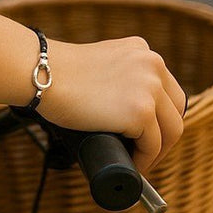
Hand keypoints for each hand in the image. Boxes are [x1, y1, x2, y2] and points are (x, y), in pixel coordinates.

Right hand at [36, 37, 185, 174]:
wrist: (36, 73)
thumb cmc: (55, 73)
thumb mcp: (99, 63)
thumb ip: (118, 74)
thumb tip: (123, 108)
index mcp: (142, 50)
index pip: (167, 90)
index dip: (160, 116)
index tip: (146, 133)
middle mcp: (152, 64)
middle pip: (175, 111)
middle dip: (164, 136)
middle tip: (143, 151)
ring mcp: (149, 87)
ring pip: (171, 131)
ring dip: (156, 151)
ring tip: (137, 160)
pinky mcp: (141, 111)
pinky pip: (153, 146)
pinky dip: (144, 160)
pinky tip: (131, 162)